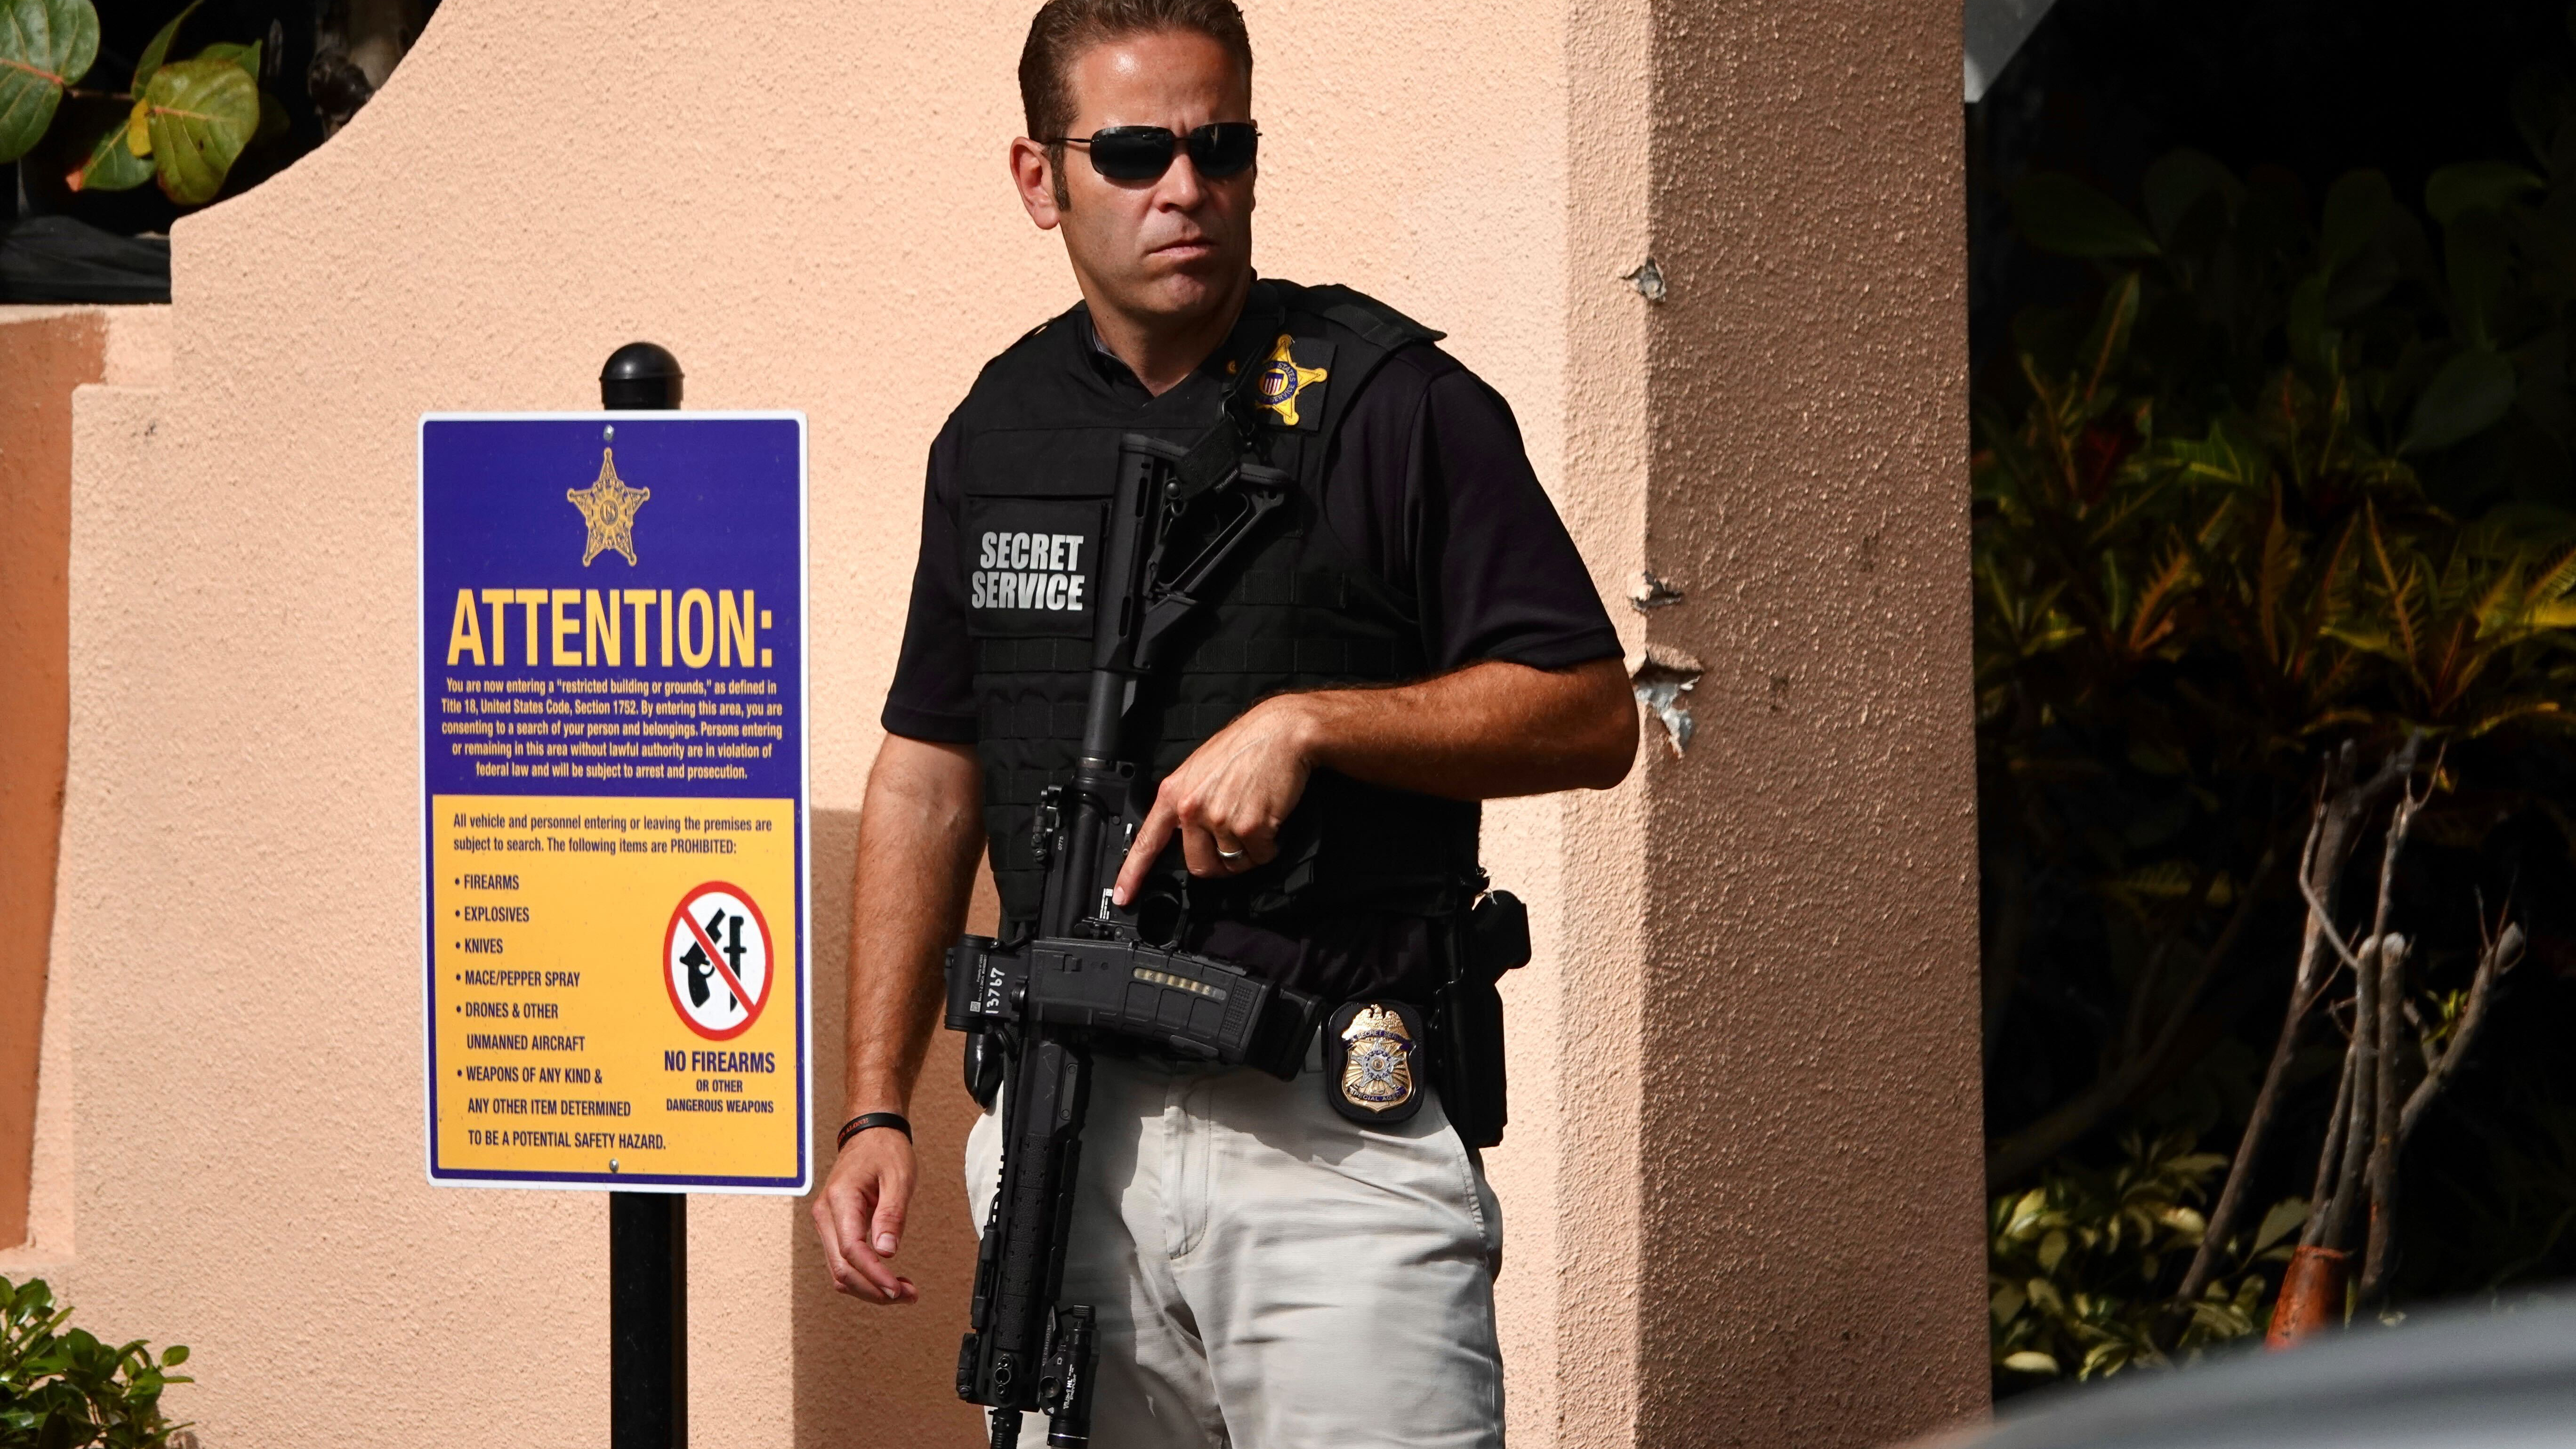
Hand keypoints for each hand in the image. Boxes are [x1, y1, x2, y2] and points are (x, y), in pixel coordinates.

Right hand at [809, 1125, 919, 1304]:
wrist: (869, 1134)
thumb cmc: (883, 1150)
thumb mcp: (898, 1177)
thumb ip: (892, 1215)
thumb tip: (886, 1251)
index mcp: (840, 1200)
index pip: (851, 1251)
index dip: (874, 1275)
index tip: (897, 1289)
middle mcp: (826, 1215)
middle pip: (842, 1269)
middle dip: (874, 1289)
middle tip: (907, 1295)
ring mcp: (826, 1223)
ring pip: (840, 1271)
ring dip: (869, 1287)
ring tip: (903, 1291)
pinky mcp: (834, 1228)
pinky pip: (843, 1261)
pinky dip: (865, 1275)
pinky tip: (888, 1279)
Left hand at [1113, 695, 1315, 904]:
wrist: (1282, 732)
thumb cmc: (1245, 747)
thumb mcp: (1200, 770)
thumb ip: (1187, 802)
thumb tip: (1186, 831)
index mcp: (1175, 793)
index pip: (1148, 841)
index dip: (1133, 874)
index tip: (1123, 896)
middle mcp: (1192, 808)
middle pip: (1199, 866)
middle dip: (1220, 864)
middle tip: (1235, 843)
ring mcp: (1221, 818)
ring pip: (1234, 863)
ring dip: (1249, 852)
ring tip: (1256, 819)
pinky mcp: (1251, 826)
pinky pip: (1260, 856)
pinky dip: (1269, 846)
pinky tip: (1271, 820)